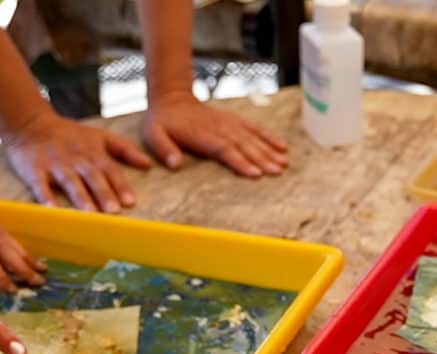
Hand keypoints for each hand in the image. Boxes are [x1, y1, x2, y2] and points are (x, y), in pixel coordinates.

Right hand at [5, 111, 151, 212]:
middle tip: (113, 211)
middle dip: (103, 193)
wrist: (31, 124)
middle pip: (92, 176)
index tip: (130, 202)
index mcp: (93, 152)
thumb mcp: (100, 136)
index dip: (120, 185)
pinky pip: (39, 184)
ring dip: (80, 197)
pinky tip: (52, 211)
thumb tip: (148, 164)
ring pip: (69, 181)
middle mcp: (76, 159)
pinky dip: (45, 197)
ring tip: (89, 214)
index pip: (110, 169)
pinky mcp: (34, 169)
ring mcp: (55, 164)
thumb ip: (125, 149)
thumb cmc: (71, 135)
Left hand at [142, 92, 288, 177]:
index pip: (224, 150)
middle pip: (243, 146)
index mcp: (202, 136)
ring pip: (252, 138)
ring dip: (269, 151)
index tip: (255, 173)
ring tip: (284, 163)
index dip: (240, 162)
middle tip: (277, 172)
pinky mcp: (234, 120)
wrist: (171, 98)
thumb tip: (174, 164)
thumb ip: (163, 148)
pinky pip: (255, 128)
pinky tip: (282, 147)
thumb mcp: (152, 134)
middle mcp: (219, 129)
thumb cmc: (161, 121)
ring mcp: (229, 124)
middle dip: (262, 159)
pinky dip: (269, 137)